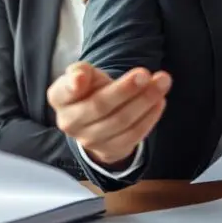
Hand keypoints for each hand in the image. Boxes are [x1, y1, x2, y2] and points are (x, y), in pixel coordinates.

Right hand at [47, 62, 171, 167]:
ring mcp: (89, 141)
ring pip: (121, 121)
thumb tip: (79, 78)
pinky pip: (133, 135)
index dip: (73, 85)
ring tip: (162, 82)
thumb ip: (80, 71)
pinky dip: (149, 117)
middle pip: (100, 106)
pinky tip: (160, 101)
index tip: (82, 77)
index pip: (64, 92)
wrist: (98, 118)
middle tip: (145, 74)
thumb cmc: (90, 90)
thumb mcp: (85, 74)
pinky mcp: (109, 151)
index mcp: (59, 98)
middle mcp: (69, 122)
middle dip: (125, 89)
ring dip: (145, 101)